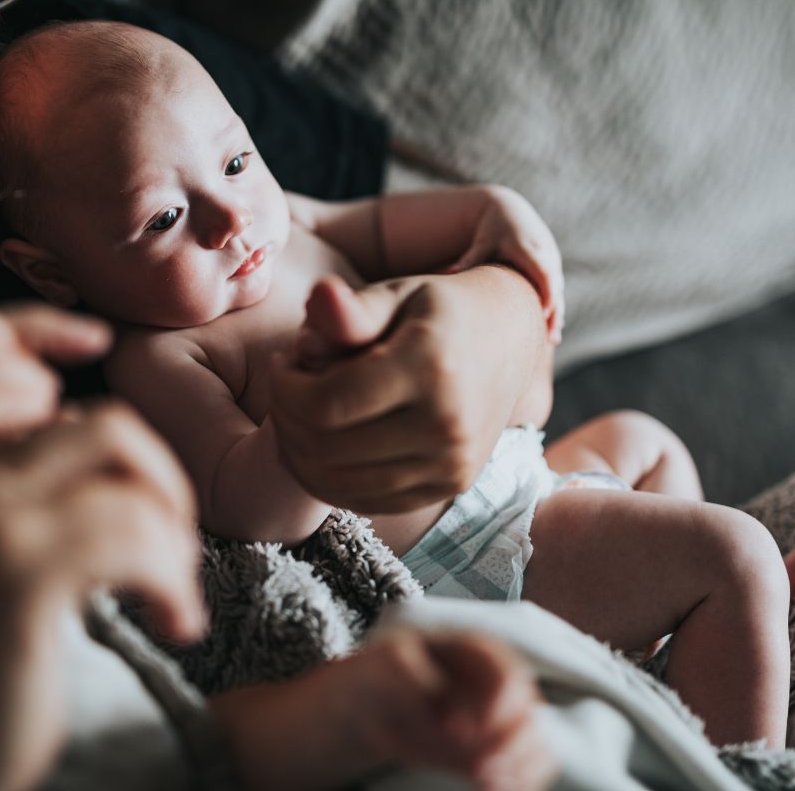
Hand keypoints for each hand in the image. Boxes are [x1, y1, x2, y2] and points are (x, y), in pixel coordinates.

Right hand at [0, 298, 110, 486]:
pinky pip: (20, 412)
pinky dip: (22, 437)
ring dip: (30, 421)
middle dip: (34, 394)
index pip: (4, 319)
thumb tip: (59, 393)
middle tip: (3, 437)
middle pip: (25, 357)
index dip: (58, 328)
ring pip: (33, 384)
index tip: (102, 339)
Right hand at [0, 402, 204, 639]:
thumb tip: (142, 472)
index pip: (83, 422)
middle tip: (178, 554)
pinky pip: (133, 542)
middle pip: (111, 427)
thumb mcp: (20, 560)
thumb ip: (60, 505)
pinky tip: (174, 627)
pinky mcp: (16, 578)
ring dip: (177, 549)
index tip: (156, 538)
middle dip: (169, 487)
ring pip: (130, 489)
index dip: (142, 473)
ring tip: (174, 603)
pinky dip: (174, 582)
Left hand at [271, 268, 539, 512]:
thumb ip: (353, 307)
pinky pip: (363, 501)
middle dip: (286, 418)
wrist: (511, 342)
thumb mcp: (397, 293)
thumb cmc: (437, 311)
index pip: (325, 405)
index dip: (284, 388)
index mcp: (430, 368)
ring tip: (303, 411)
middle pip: (325, 448)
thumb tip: (318, 297)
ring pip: (337, 483)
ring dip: (299, 451)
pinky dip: (328, 478)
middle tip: (287, 386)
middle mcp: (446, 426)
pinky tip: (323, 441)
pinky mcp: (446, 488)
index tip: (284, 362)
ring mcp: (449, 466)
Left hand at [360, 631, 556, 790]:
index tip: (458, 731)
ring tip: (487, 783)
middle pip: (529, 714)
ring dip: (518, 768)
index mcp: (479, 651)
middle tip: (481, 769)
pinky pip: (527, 766)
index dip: (493, 708)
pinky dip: (520, 781)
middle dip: (510, 746)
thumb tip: (453, 718)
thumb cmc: (382, 672)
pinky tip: (494, 789)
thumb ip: (422, 680)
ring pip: (535, 743)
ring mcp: (501, 718)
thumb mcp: (392, 661)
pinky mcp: (496, 749)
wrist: (369, 704)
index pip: (508, 677)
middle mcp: (498, 684)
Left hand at [445, 186, 563, 343]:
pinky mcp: (551, 264)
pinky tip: (552, 329)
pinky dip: (555, 307)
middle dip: (554, 311)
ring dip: (557, 313)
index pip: (543, 271)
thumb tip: (448, 272)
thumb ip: (471, 257)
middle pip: (554, 286)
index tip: (544, 313)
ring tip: (552, 340)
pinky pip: (556, 288)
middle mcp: (545, 252)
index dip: (546, 291)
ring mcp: (551, 258)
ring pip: (558, 289)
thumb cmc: (492, 229)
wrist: (509, 210)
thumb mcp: (483, 241)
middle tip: (550, 338)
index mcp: (528, 247)